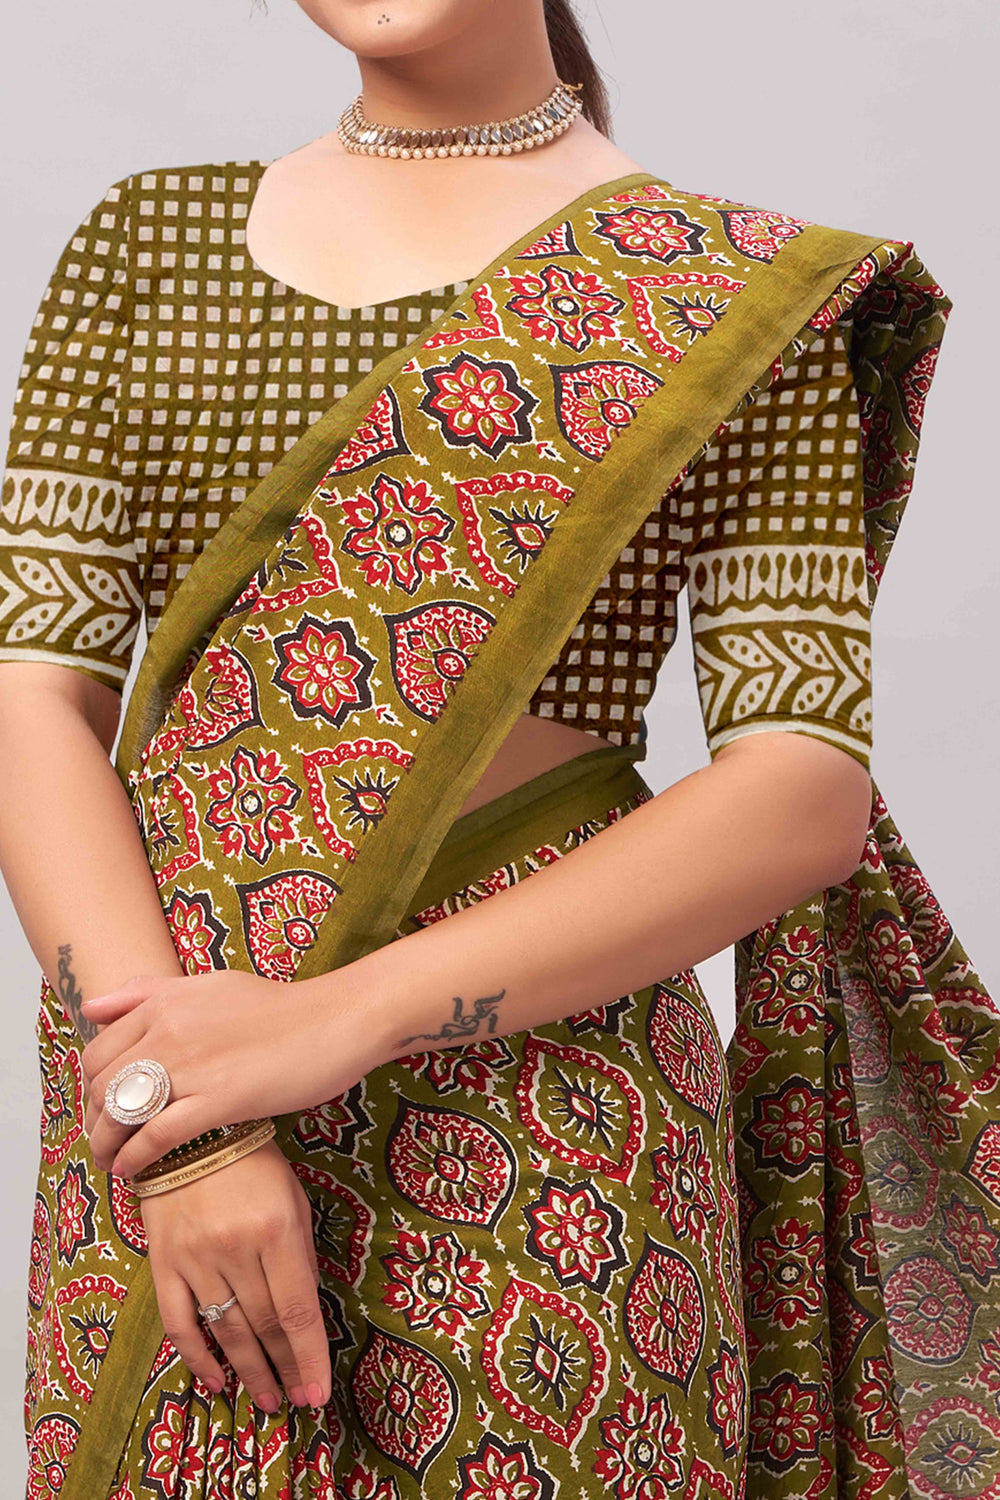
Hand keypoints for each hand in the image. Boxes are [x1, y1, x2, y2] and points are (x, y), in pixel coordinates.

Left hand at [79, 968, 382, 1177]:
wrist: (336, 1020)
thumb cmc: (279, 1007)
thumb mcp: (212, 985)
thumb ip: (149, 992)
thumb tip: (93, 1007)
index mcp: (166, 1003)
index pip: (98, 1051)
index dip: (90, 1087)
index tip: (100, 1107)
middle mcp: (170, 1031)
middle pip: (102, 1086)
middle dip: (93, 1119)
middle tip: (104, 1139)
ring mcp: (193, 1066)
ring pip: (122, 1113)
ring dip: (106, 1144)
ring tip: (111, 1161)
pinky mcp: (220, 1100)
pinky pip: (157, 1136)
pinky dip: (136, 1158)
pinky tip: (133, 1171)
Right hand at [140, 1139, 330, 1413]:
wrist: (187, 1131)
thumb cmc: (253, 1162)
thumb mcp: (293, 1197)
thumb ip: (301, 1253)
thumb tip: (306, 1312)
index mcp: (276, 1229)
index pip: (297, 1309)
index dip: (309, 1357)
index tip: (318, 1393)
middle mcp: (236, 1248)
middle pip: (263, 1325)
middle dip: (285, 1369)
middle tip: (298, 1401)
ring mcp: (196, 1258)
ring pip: (225, 1330)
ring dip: (249, 1372)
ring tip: (268, 1399)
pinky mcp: (163, 1262)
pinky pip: (178, 1322)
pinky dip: (196, 1357)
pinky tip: (215, 1380)